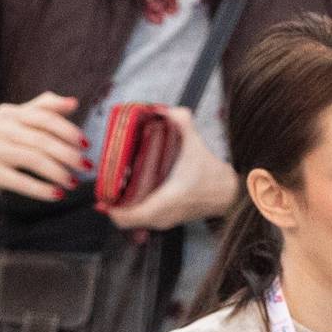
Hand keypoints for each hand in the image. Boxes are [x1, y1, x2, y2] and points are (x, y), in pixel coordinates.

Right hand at [0, 91, 89, 202]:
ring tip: (73, 182)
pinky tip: (57, 194)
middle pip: (41, 139)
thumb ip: (44, 110)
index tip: (86, 144)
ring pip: (32, 159)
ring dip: (57, 172)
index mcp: (10, 113)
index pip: (44, 117)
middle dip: (67, 154)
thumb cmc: (1, 144)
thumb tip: (73, 102)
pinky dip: (41, 189)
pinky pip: (19, 180)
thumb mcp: (19, 124)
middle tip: (85, 166)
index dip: (68, 130)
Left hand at [103, 111, 240, 231]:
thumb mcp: (196, 145)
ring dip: (122, 209)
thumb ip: (181, 121)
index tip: (101, 194)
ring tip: (114, 189)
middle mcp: (161, 217)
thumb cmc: (212, 175)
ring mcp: (164, 222)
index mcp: (164, 202)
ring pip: (133, 222)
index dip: (110, 208)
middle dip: (112, 206)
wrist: (230, 194)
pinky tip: (131, 193)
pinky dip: (133, 210)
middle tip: (105, 186)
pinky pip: (143, 220)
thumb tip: (162, 109)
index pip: (127, 216)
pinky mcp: (168, 221)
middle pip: (125, 221)